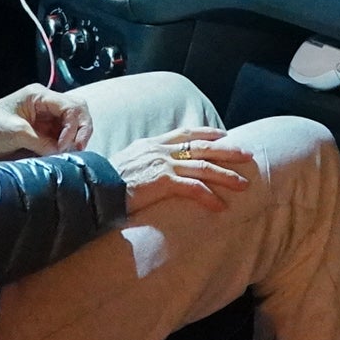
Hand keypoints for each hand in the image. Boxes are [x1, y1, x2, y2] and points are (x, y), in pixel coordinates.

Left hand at [0, 83, 93, 158]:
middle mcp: (46, 103)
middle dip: (81, 129)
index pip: (71, 106)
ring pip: (73, 123)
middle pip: (77, 110)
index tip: (64, 146)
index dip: (73, 126)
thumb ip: (43, 142)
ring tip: (70, 153)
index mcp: (40, 95)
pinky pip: (63, 135)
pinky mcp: (42, 131)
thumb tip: (63, 153)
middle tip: (76, 149)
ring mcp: (45, 117)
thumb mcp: (16, 133)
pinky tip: (64, 154)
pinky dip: (67, 144)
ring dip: (75, 138)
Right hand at [114, 127, 254, 214]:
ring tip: (243, 185)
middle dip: (228, 151)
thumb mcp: (126, 162)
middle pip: (202, 147)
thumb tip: (151, 168)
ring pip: (203, 167)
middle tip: (247, 155)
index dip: (207, 133)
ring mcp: (163, 164)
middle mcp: (160, 150)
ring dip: (226, 176)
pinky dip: (209, 197)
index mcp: (152, 143)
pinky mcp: (163, 181)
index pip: (186, 133)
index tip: (224, 135)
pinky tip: (220, 206)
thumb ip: (143, 161)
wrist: (92, 188)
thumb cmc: (104, 181)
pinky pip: (193, 189)